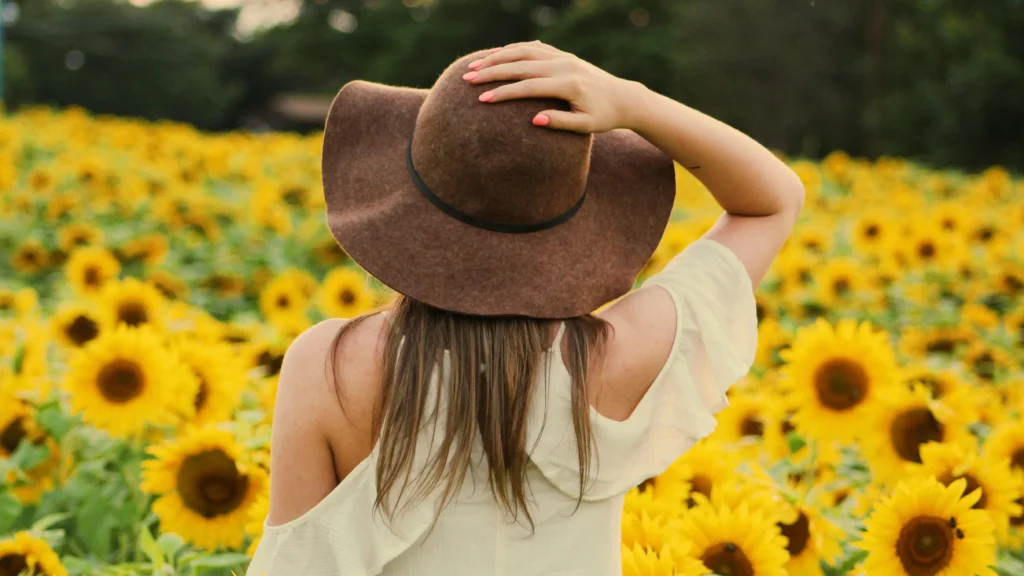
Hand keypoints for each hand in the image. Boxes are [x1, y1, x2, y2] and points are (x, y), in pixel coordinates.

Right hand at [462, 41, 644, 133]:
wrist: (624, 98)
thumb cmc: (604, 117)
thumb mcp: (586, 126)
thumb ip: (561, 122)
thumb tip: (534, 120)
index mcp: (569, 85)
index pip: (529, 87)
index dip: (504, 93)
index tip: (482, 99)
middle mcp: (564, 65)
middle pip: (521, 65)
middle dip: (492, 71)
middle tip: (467, 78)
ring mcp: (563, 57)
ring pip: (524, 50)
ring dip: (497, 57)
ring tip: (475, 65)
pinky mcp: (562, 54)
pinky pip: (533, 47)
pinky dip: (512, 50)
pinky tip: (495, 56)